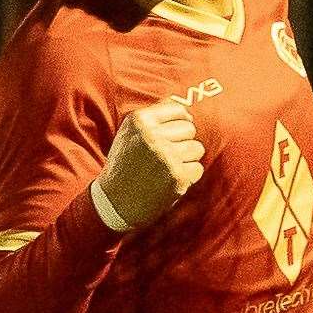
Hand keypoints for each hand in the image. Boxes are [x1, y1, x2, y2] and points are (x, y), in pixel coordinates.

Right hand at [95, 100, 204, 227]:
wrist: (114, 202)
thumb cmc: (125, 164)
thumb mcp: (129, 132)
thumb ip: (154, 116)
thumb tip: (187, 112)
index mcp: (139, 120)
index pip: (178, 110)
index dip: (179, 123)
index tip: (171, 136)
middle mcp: (152, 135)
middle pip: (190, 129)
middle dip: (182, 142)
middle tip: (166, 156)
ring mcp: (166, 156)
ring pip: (197, 148)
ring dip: (186, 160)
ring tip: (168, 168)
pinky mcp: (177, 176)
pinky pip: (197, 168)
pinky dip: (188, 177)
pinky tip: (170, 181)